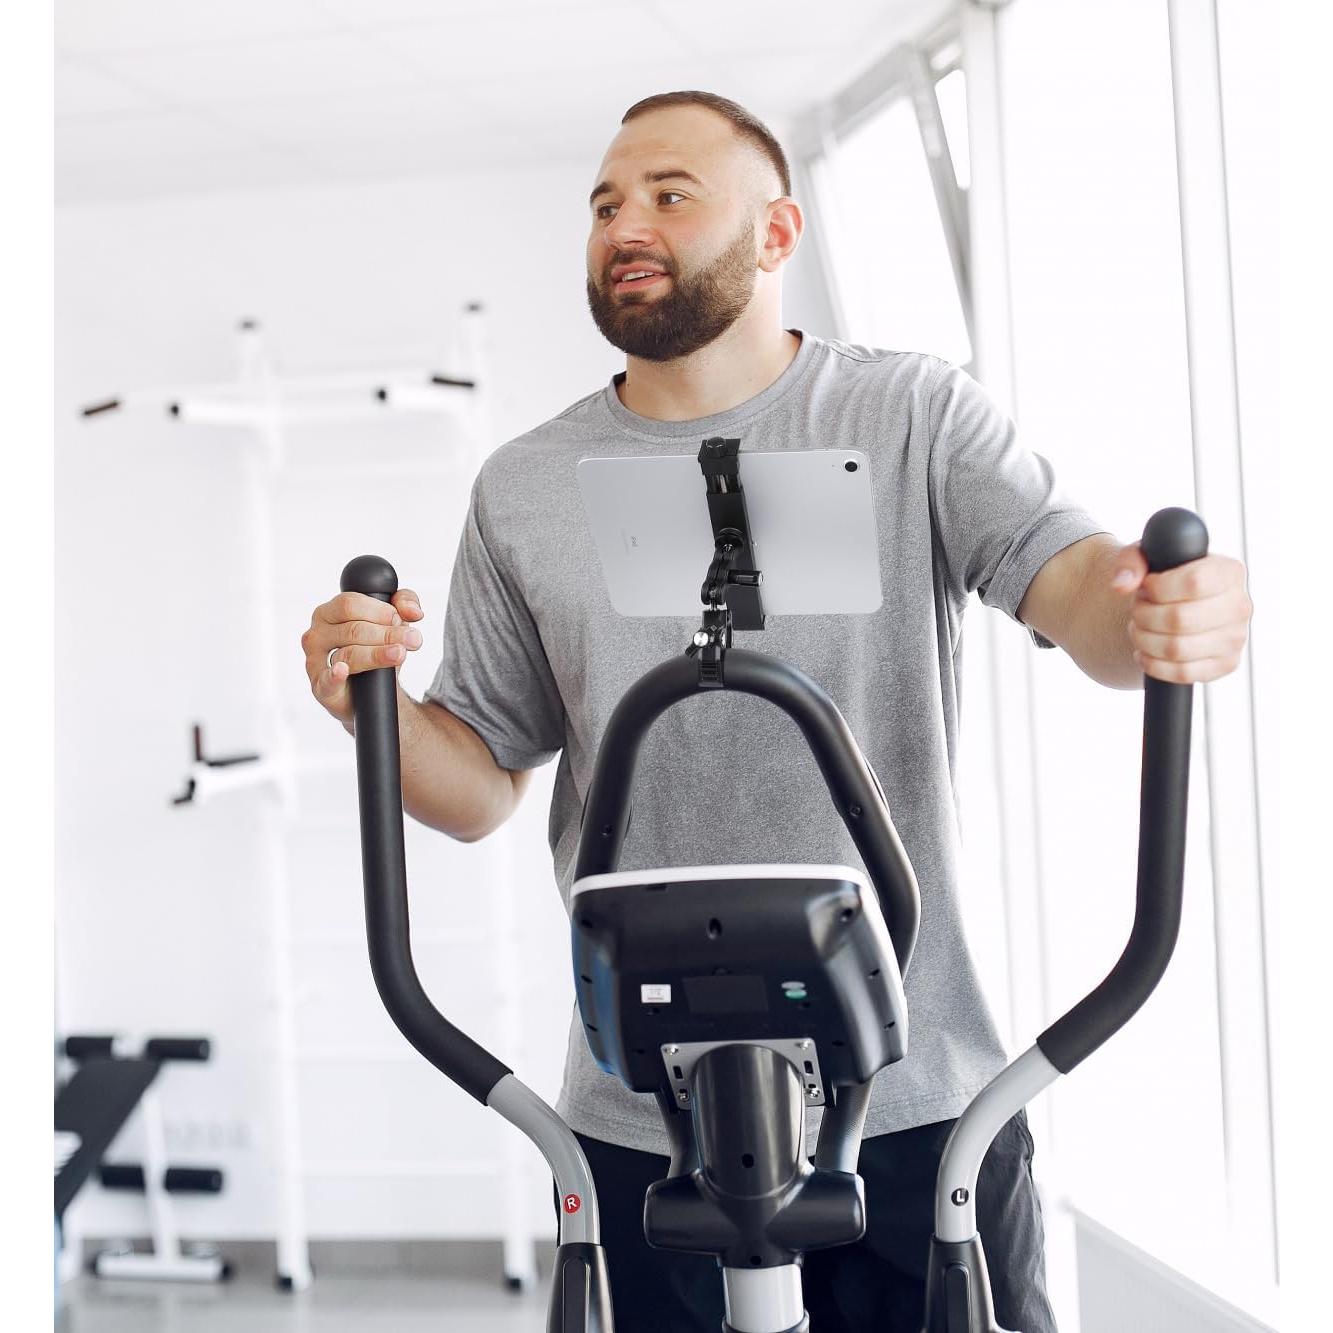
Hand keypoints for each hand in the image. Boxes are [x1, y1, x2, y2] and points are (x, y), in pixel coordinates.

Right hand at [301, 588, 425, 725]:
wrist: (373, 687)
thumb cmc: (377, 646)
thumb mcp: (394, 619)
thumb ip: (405, 602)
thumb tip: (414, 611)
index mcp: (330, 612)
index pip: (350, 604)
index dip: (379, 611)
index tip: (399, 620)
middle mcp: (318, 634)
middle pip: (353, 630)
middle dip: (387, 634)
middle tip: (412, 639)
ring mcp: (315, 661)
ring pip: (348, 654)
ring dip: (378, 654)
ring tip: (400, 654)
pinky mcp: (320, 687)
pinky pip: (326, 680)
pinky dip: (334, 676)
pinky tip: (343, 671)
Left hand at [1111, 546, 1251, 683]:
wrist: (1180, 605)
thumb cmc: (1165, 577)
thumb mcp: (1146, 557)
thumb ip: (1131, 561)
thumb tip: (1122, 585)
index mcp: (1229, 572)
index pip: (1194, 582)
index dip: (1158, 588)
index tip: (1146, 587)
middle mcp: (1240, 605)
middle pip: (1179, 619)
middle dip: (1144, 616)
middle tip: (1137, 610)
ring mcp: (1235, 638)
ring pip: (1177, 649)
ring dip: (1144, 640)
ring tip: (1138, 628)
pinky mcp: (1226, 664)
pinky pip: (1183, 673)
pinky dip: (1153, 665)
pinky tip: (1144, 653)